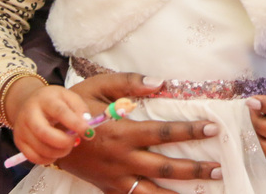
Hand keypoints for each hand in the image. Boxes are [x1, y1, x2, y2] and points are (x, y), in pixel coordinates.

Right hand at [7, 80, 90, 165]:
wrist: (28, 102)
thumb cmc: (54, 101)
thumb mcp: (68, 97)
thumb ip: (80, 109)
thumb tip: (87, 125)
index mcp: (45, 99)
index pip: (60, 112)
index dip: (75, 124)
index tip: (89, 133)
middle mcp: (29, 114)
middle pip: (45, 133)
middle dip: (64, 142)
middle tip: (75, 141)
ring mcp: (21, 129)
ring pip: (40, 148)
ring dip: (59, 152)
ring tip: (67, 145)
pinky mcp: (18, 142)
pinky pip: (34, 158)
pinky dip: (48, 159)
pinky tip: (56, 152)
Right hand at [54, 72, 221, 193]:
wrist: (45, 133)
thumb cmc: (74, 106)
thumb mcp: (98, 85)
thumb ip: (130, 82)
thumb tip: (161, 82)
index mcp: (121, 132)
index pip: (162, 134)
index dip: (188, 132)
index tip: (212, 129)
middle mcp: (121, 159)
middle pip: (164, 168)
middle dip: (194, 169)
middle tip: (219, 168)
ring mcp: (114, 177)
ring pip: (151, 192)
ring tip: (205, 193)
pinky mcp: (108, 188)